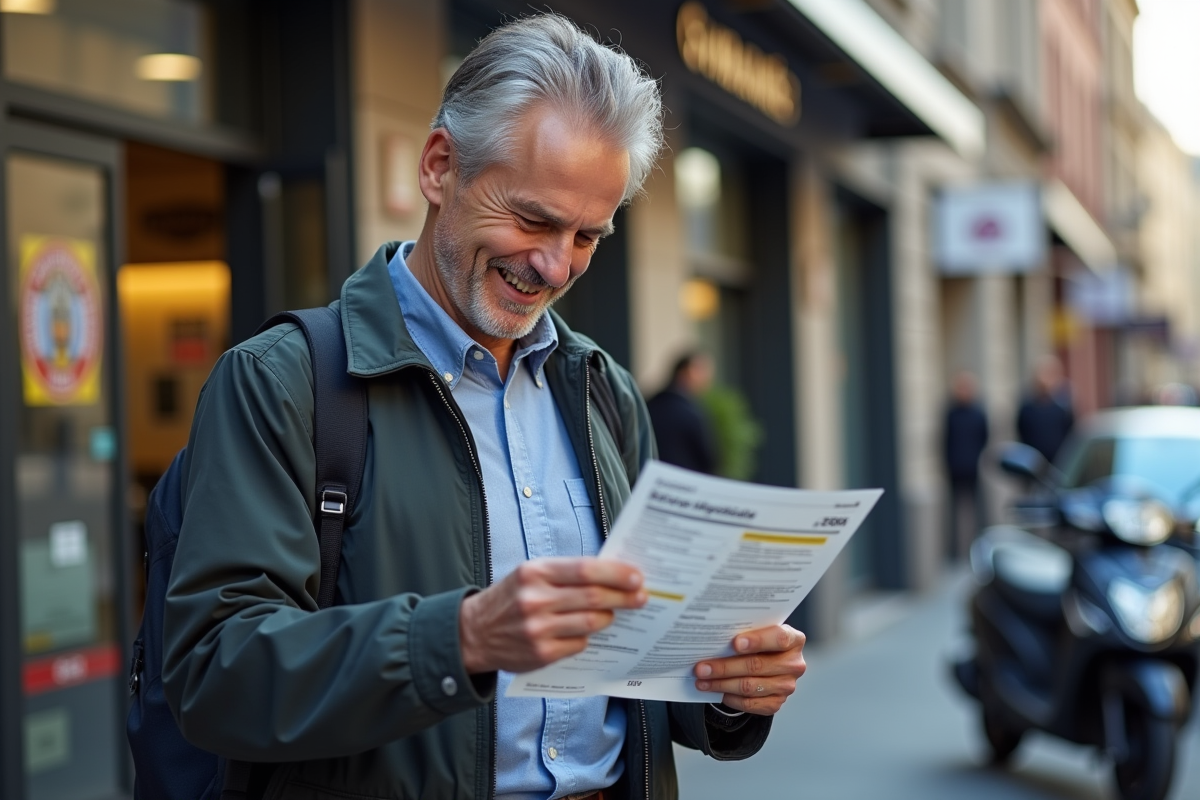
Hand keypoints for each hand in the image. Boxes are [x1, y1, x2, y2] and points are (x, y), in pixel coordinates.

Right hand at [459, 557, 646, 673]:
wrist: (474, 633)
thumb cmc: (511, 598)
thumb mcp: (531, 574)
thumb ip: (566, 574)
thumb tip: (612, 575)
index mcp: (535, 572)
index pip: (586, 570)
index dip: (616, 573)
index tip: (636, 577)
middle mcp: (536, 599)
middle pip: (594, 597)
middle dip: (623, 597)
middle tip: (640, 597)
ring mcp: (538, 628)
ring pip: (590, 623)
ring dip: (608, 618)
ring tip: (613, 615)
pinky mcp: (541, 653)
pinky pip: (579, 644)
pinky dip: (586, 637)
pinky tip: (584, 632)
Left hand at [694, 625, 805, 714]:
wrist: (768, 660)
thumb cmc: (759, 642)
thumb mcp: (757, 631)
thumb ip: (745, 632)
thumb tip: (715, 638)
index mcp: (794, 640)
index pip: (779, 639)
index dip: (757, 641)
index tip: (735, 643)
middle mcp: (794, 664)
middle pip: (757, 666)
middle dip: (725, 667)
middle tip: (702, 668)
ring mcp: (787, 686)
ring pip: (750, 687)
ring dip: (722, 684)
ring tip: (702, 681)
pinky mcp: (776, 703)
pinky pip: (750, 704)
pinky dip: (730, 698)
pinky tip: (717, 692)